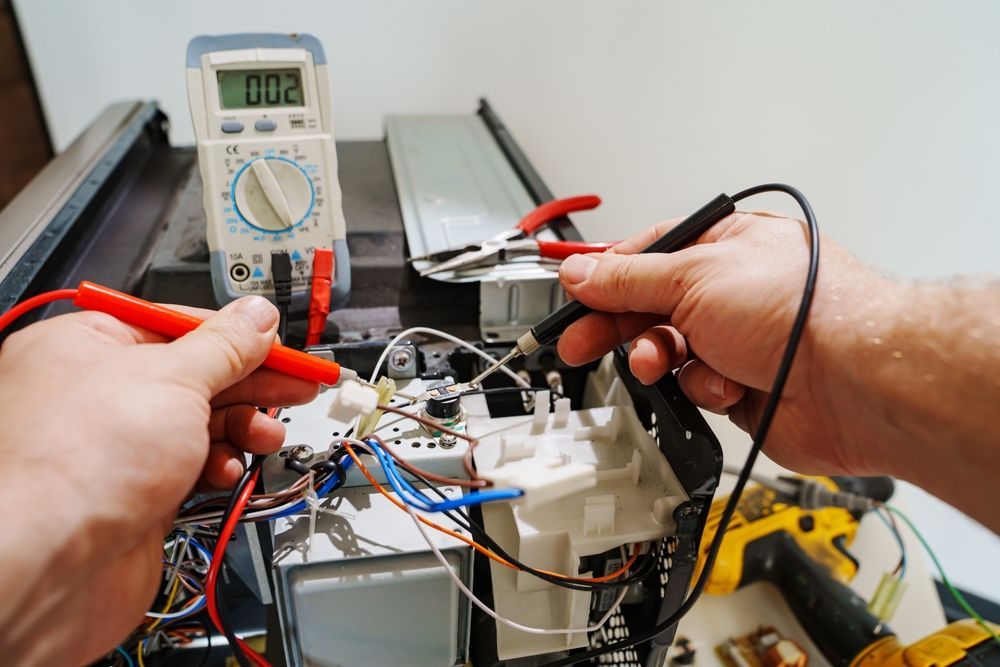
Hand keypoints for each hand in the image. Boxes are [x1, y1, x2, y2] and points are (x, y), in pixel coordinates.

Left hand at [0, 296, 317, 665]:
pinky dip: (219, 466)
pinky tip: (227, 469)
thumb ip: (225, 346)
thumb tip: (256, 318)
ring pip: (199, 423)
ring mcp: (115, 446)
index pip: (175, 323)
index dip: (233, 333)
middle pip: (194, 374)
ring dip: (241, 427)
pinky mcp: (135, 492)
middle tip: (299, 384)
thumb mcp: (173, 379)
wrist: (53, 567)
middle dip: (250, 382)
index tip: (279, 342)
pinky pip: (193, 466)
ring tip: (264, 433)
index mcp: (86, 346)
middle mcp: (96, 393)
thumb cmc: (77, 464)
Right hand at [557, 211, 896, 476]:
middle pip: (651, 306)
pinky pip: (695, 387)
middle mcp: (730, 291)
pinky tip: (727, 382)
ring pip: (669, 351)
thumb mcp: (693, 276)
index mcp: (724, 246)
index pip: (649, 255)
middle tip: (580, 342)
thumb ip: (628, 278)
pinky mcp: (741, 384)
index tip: (575, 294)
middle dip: (617, 325)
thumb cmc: (802, 310)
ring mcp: (736, 339)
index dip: (608, 276)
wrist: (853, 381)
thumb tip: (583, 272)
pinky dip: (704, 387)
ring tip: (665, 361)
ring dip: (663, 358)